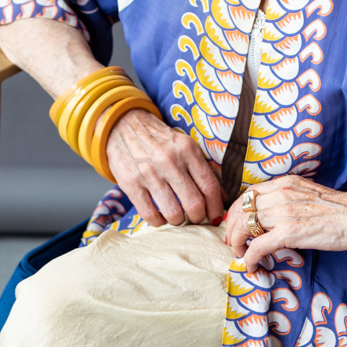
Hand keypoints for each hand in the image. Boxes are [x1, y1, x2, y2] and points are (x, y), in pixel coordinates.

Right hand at [106, 108, 223, 226]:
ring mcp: (148, 173)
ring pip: (173, 213)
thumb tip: (222, 198)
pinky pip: (150, 214)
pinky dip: (158, 222)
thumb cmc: (160, 140)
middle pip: (194, 204)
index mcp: (187, 150)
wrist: (123, 125)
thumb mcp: (185, 146)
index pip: (209, 186)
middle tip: (196, 218)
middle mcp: (169, 161)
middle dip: (199, 217)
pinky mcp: (130, 183)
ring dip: (178, 220)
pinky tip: (160, 217)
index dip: (216, 207)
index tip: (216, 216)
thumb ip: (204, 169)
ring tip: (177, 216)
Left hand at [225, 176, 346, 273]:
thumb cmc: (339, 210)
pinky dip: (250, 257)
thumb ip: (289, 199)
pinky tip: (251, 265)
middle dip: (232, 229)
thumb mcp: (307, 194)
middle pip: (242, 209)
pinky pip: (258, 246)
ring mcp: (284, 212)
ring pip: (245, 226)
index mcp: (285, 184)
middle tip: (233, 243)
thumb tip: (275, 215)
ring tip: (240, 254)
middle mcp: (281, 194)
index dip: (237, 211)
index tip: (235, 225)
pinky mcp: (290, 232)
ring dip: (238, 243)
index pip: (248, 194)